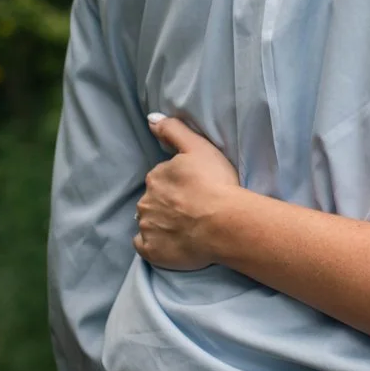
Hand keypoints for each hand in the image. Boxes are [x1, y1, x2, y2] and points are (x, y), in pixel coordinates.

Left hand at [133, 113, 245, 269]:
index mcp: (156, 177)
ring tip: (186, 229)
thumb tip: (151, 119)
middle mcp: (146, 201)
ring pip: (149, 223)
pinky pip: (145, 246)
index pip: (161, 180)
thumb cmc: (216, 184)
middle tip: (192, 211)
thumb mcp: (198, 147)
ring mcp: (147, 227)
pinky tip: (171, 243)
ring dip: (161, 224)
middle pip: (153, 201)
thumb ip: (173, 130)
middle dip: (167, 205)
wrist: (224, 224)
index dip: (177, 185)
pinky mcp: (151, 251)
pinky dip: (154, 245)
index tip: (194, 191)